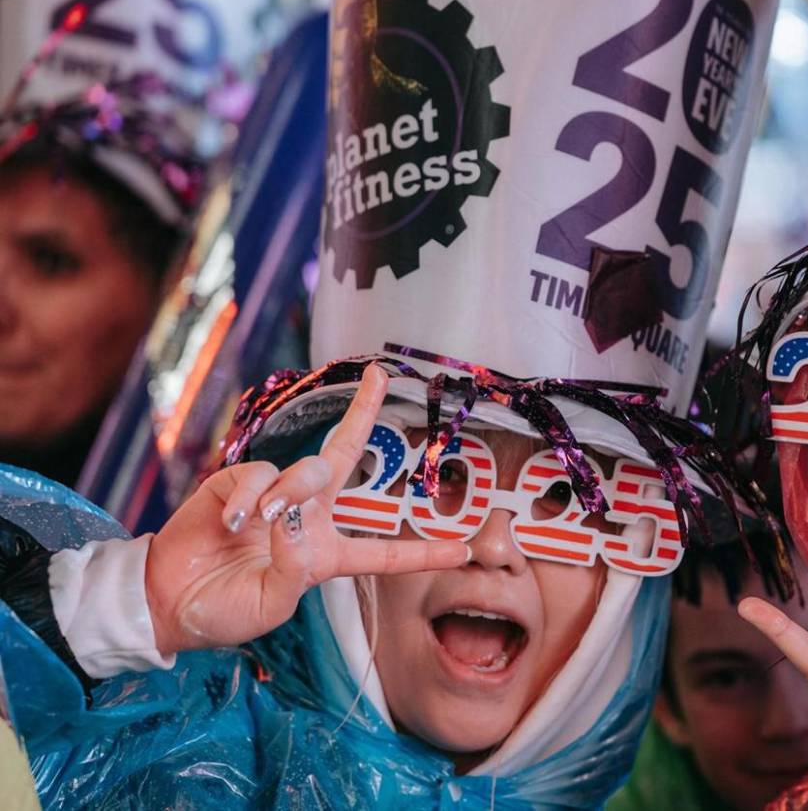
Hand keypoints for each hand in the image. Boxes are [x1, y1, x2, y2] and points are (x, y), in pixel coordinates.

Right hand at [145, 364, 468, 655]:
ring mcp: (275, 495)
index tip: (465, 549)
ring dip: (290, 493)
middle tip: (380, 374)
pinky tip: (231, 521)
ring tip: (256, 522)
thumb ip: (293, 568)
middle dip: (363, 413)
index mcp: (326, 556)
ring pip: (308, 469)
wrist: (166, 600)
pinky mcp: (239, 481)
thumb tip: (298, 519)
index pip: (383, 554)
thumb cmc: (224, 610)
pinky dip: (248, 498)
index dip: (423, 553)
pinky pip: (260, 474)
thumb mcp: (270, 605)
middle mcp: (308, 517)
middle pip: (345, 456)